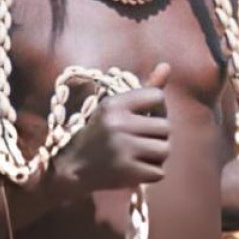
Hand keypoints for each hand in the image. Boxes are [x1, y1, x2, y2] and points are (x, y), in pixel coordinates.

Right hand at [47, 70, 170, 198]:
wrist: (72, 167)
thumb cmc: (100, 133)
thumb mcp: (116, 108)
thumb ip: (145, 89)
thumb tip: (167, 65)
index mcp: (114, 104)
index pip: (157, 97)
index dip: (156, 109)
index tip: (144, 117)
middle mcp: (118, 124)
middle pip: (166, 127)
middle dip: (157, 136)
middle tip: (139, 140)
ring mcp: (122, 149)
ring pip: (165, 150)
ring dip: (156, 155)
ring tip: (138, 154)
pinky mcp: (126, 172)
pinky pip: (158, 172)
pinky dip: (150, 173)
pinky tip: (134, 169)